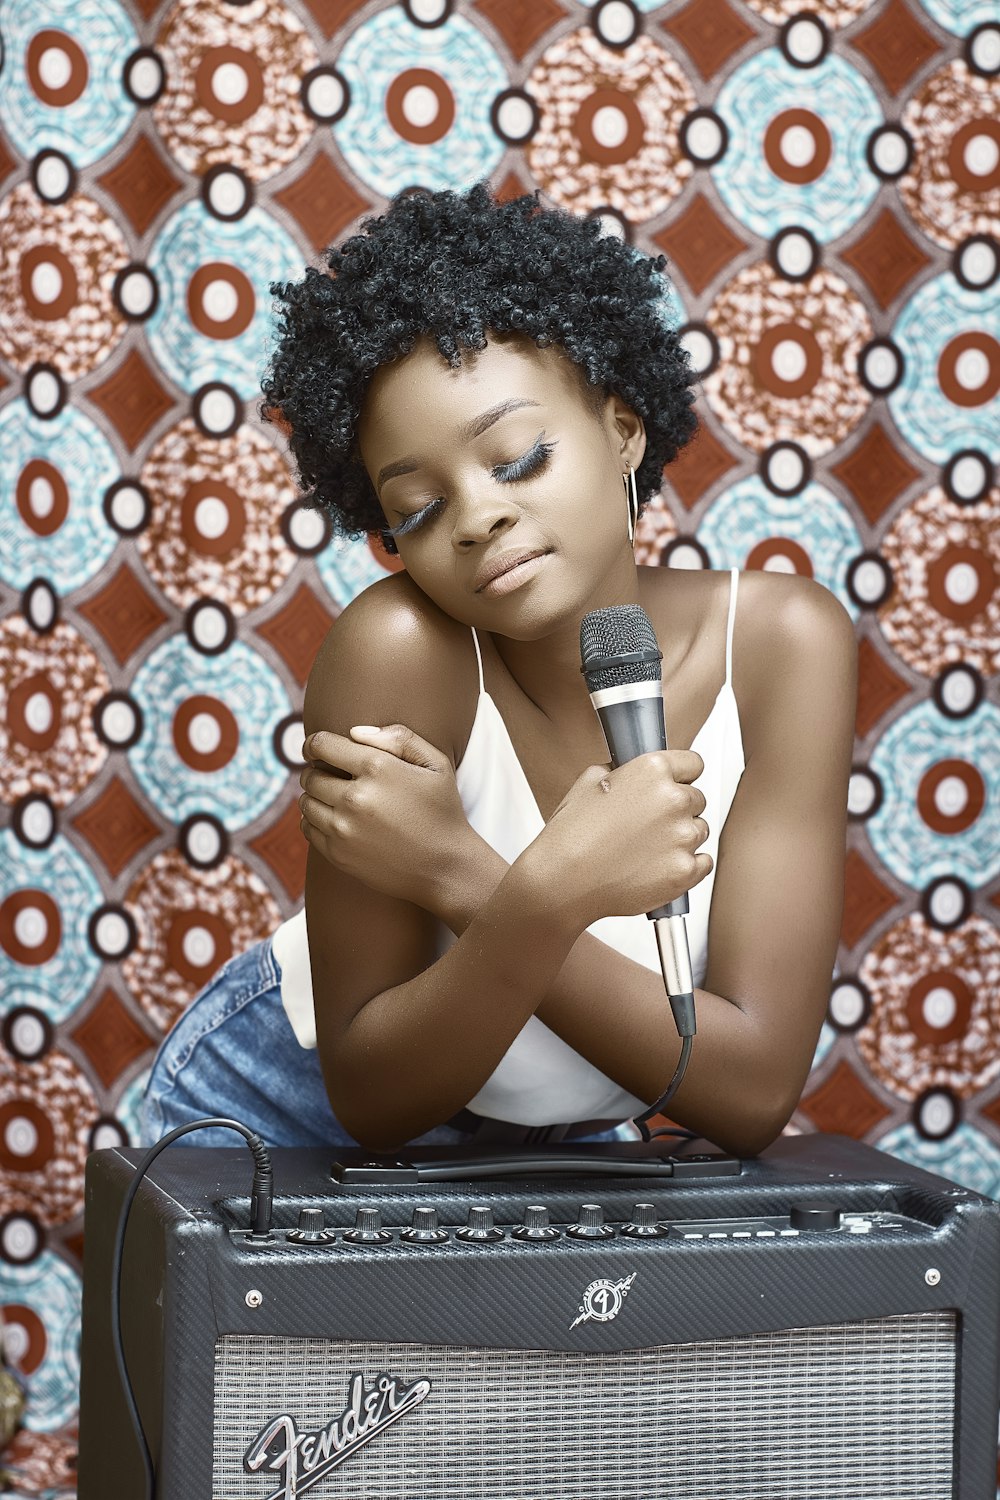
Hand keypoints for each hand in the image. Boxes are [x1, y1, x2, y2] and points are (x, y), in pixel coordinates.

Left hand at [299, 725, 476, 909]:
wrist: (445, 868)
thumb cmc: (442, 811)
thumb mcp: (435, 764)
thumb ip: (399, 737)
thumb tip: (354, 732)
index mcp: (377, 767)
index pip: (321, 745)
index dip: (314, 744)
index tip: (315, 749)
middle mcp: (355, 797)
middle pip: (310, 775)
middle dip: (317, 771)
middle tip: (332, 776)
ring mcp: (344, 828)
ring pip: (306, 801)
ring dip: (314, 796)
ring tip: (334, 798)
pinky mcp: (338, 853)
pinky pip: (307, 828)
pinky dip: (314, 820)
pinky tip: (334, 819)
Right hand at [525, 749, 711, 928]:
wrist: (563, 881)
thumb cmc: (571, 834)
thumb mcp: (589, 782)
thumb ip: (624, 772)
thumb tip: (636, 776)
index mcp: (652, 770)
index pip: (693, 764)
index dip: (681, 776)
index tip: (674, 785)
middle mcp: (673, 799)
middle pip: (697, 799)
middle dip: (677, 810)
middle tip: (648, 825)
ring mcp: (683, 837)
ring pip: (699, 831)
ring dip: (681, 837)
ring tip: (646, 849)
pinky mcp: (686, 870)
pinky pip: (703, 862)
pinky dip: (686, 865)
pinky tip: (658, 866)